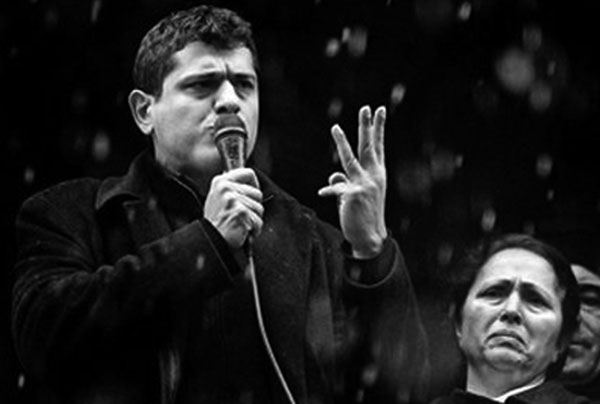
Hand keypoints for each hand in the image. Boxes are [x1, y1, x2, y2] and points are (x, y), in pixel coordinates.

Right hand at [204, 168, 263, 249]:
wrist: (211, 240)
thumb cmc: (217, 222)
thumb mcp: (219, 198)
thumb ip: (233, 187)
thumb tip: (250, 182)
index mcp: (221, 181)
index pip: (248, 173)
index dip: (254, 185)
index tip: (251, 196)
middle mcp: (226, 187)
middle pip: (257, 193)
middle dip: (254, 207)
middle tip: (241, 216)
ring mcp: (232, 199)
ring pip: (259, 208)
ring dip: (254, 219)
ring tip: (240, 223)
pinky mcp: (240, 211)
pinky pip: (258, 220)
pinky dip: (254, 229)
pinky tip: (243, 230)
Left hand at [318, 105, 387, 258]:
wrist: (370, 237)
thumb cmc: (364, 214)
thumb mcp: (357, 195)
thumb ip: (345, 182)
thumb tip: (333, 177)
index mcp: (377, 174)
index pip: (378, 146)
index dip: (378, 128)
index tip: (379, 110)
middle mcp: (373, 176)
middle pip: (368, 147)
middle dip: (367, 126)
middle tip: (366, 108)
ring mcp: (364, 184)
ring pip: (349, 159)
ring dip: (342, 143)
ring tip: (335, 127)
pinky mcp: (353, 194)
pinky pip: (335, 187)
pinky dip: (329, 190)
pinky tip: (323, 194)